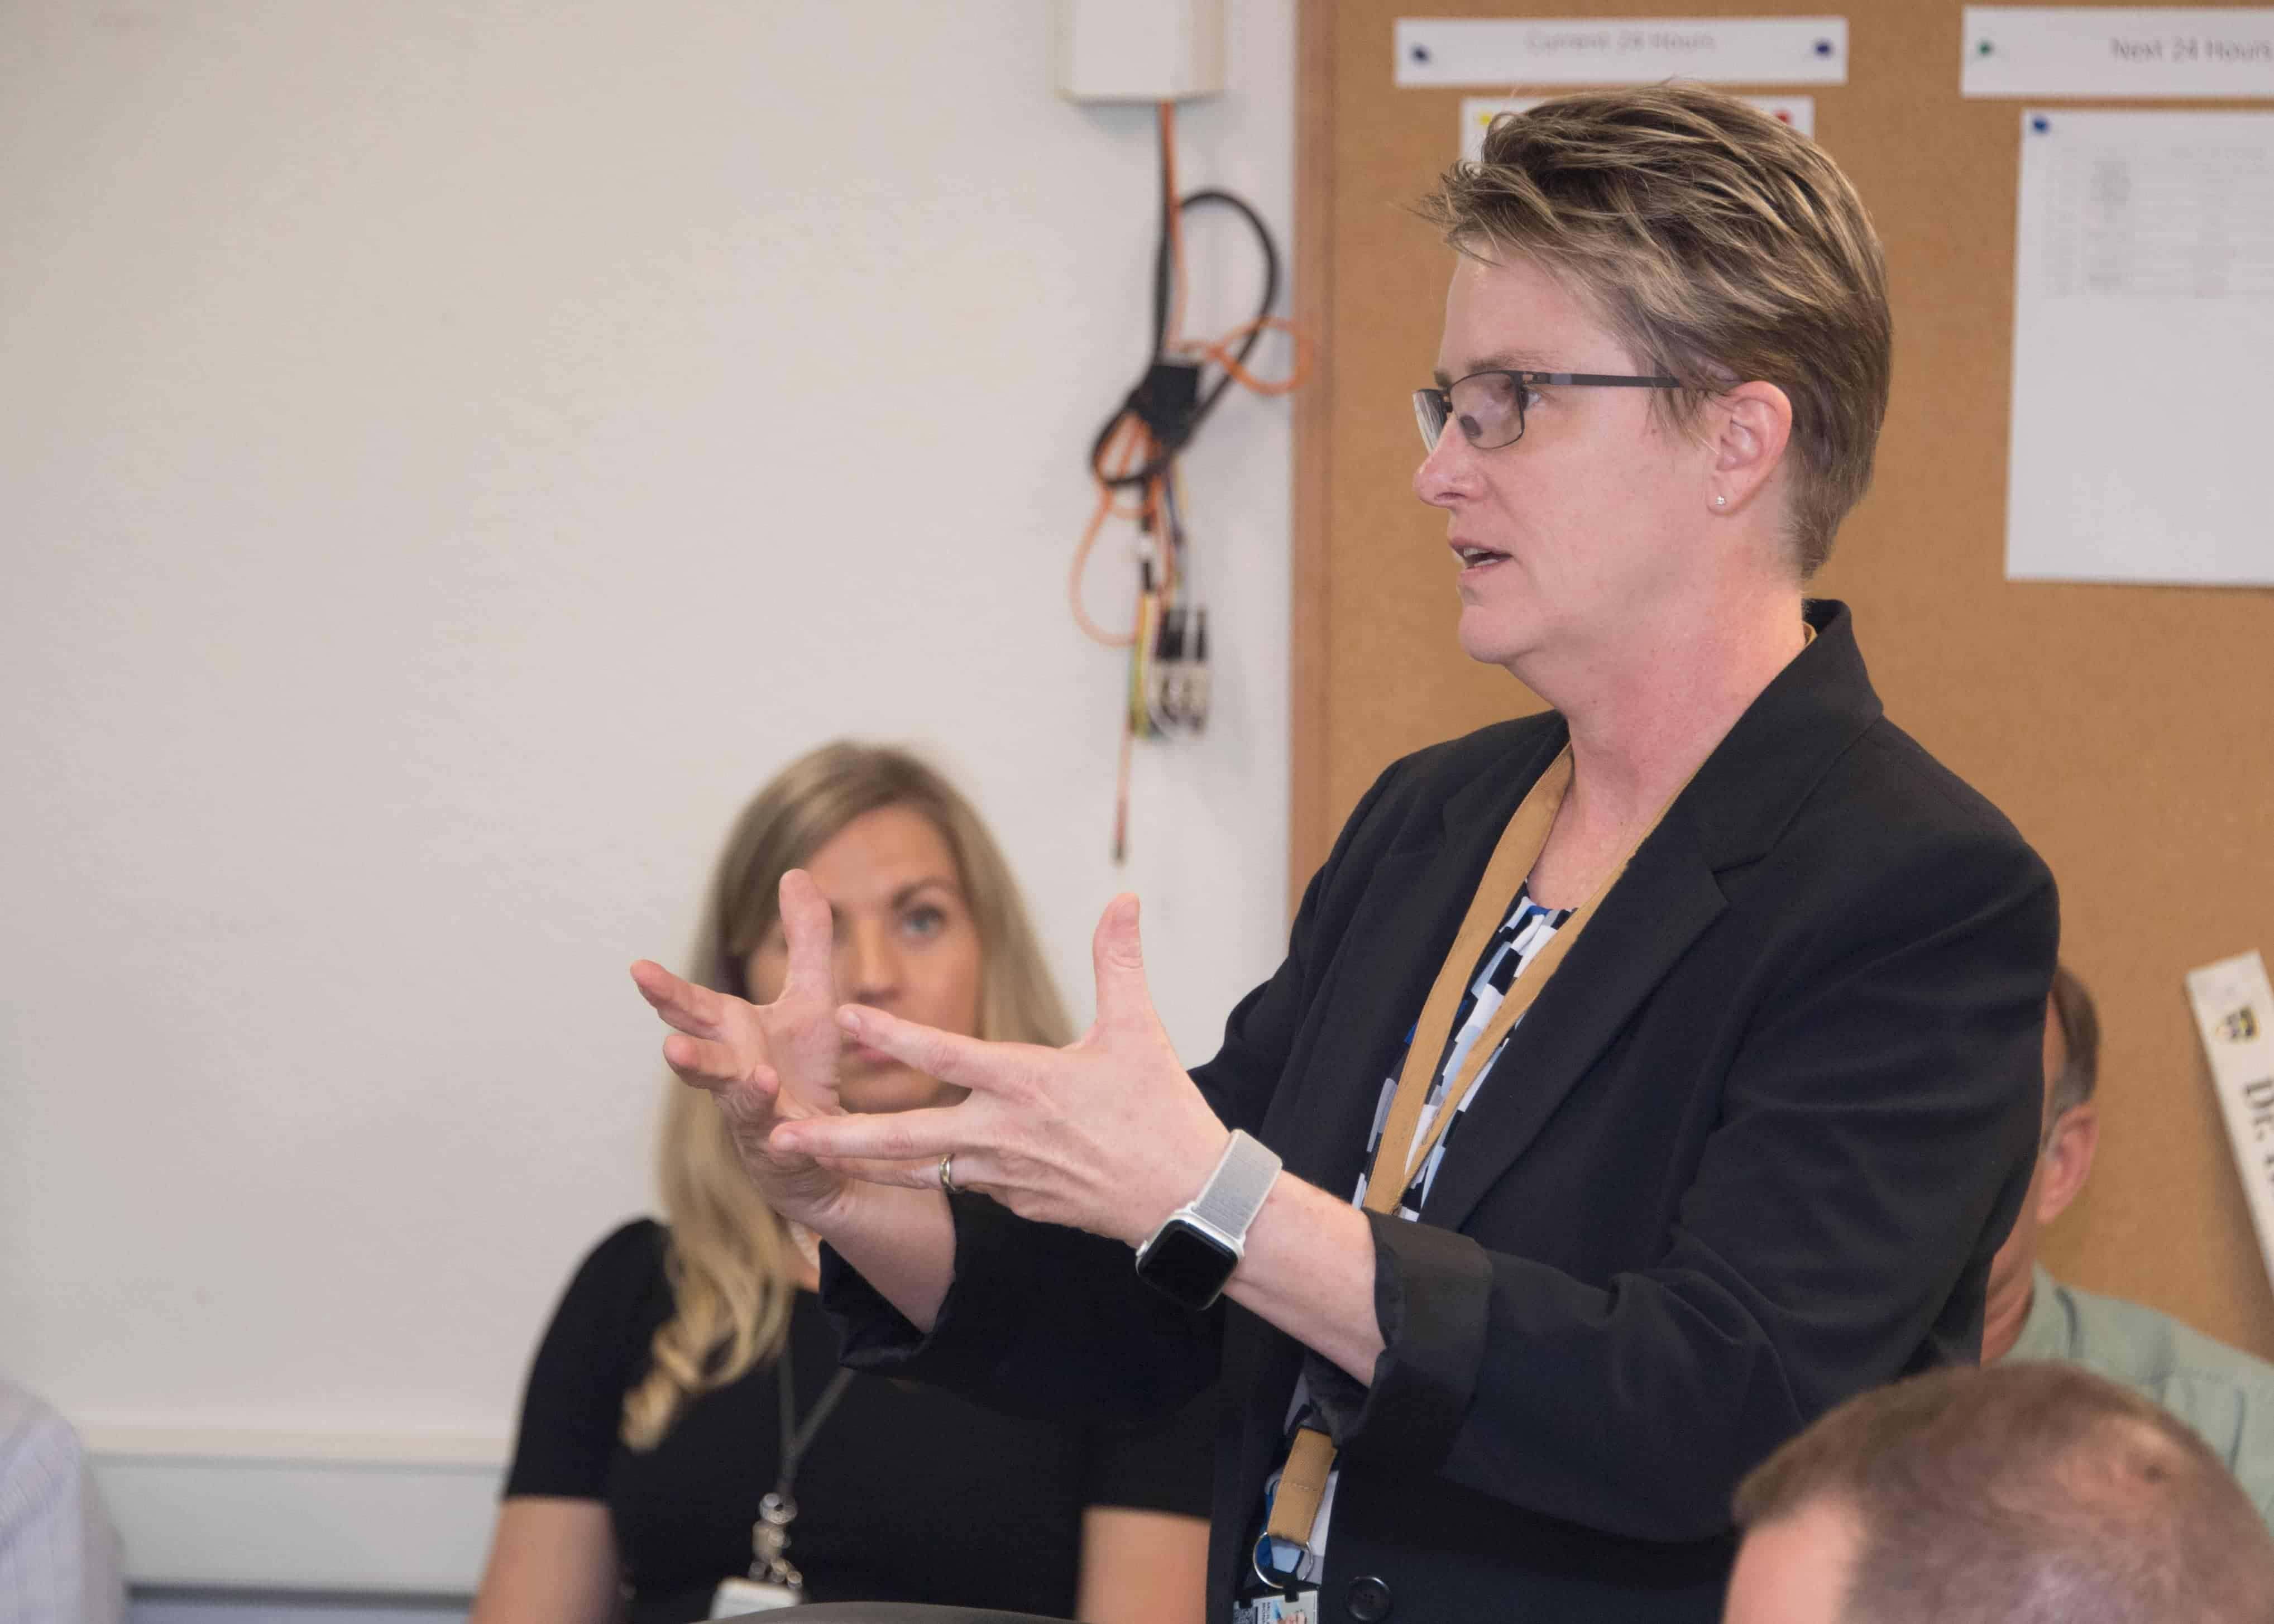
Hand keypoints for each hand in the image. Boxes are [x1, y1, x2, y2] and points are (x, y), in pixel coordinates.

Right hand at [629, 870, 851, 1226]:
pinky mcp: (784, 1150)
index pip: (693, 1008)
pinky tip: (785, 1118)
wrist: (827, 1143)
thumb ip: (806, 941)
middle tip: (671, 1043)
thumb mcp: (813, 998)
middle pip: (702, 1061)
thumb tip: (795, 872)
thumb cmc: (803, 1070)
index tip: (638, 969)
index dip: (666, 992)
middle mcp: (733, 1075)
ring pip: (737, 1103)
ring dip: (737, 1092)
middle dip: (686, 1052)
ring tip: (746, 1079)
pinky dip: (781, 1130)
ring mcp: (754, 1116)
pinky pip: (781, 1141)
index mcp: (732, 1034)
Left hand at [772, 894, 1232, 1248]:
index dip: (892, 1034)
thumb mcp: (1137, 1030)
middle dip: (838, 1138)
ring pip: (917, 1171)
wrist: (1186, 1199)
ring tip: (804, 1157)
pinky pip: (958, 1186)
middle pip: (905, 1137)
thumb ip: (1117, 961)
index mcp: (1026, 1085)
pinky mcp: (1017, 1203)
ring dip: (858, 1163)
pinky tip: (886, 1168)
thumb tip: (1124, 898)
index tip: (841, 1018)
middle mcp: (1003, 1134)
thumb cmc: (1161, 1112)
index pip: (946, 1055)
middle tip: (777, 1136)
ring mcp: (1006, 1176)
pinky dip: (917, 1178)